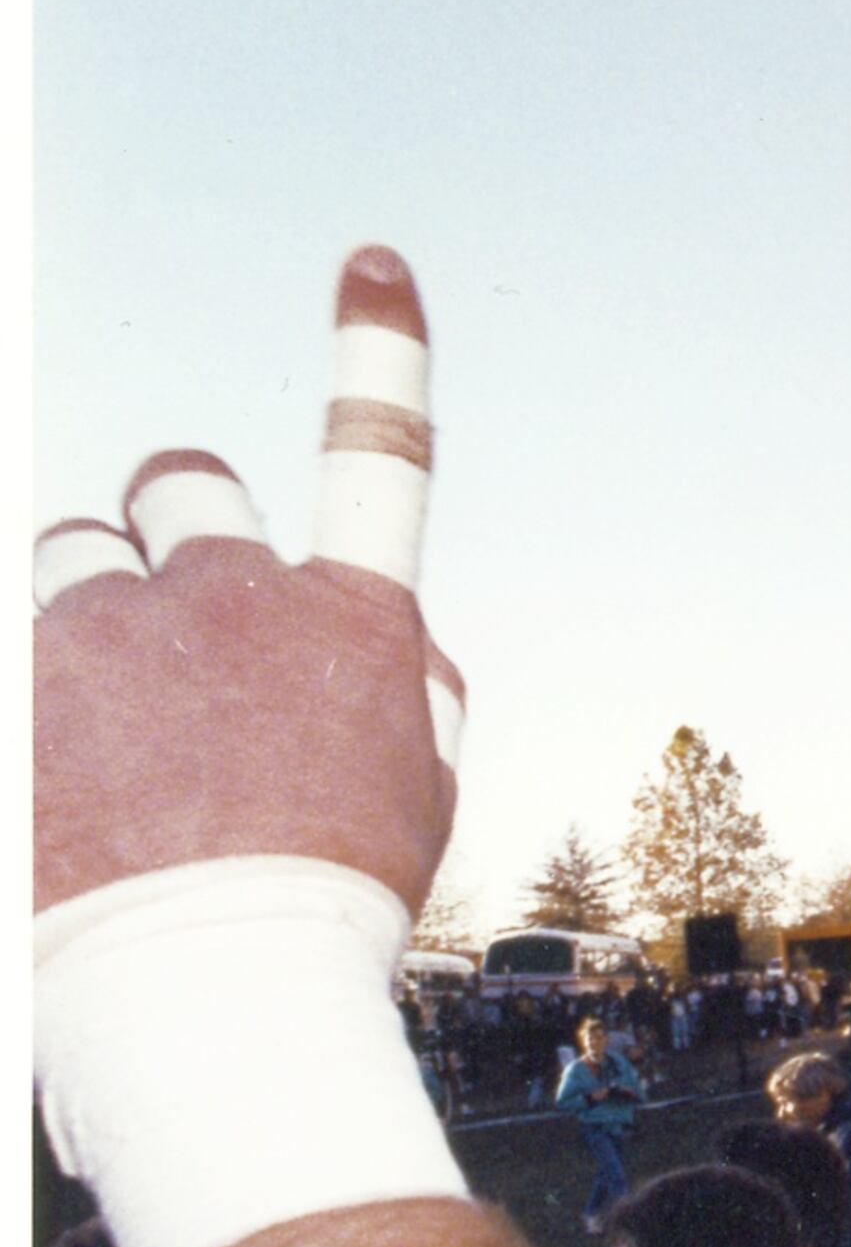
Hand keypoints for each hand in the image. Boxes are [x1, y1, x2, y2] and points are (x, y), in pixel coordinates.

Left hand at [35, 247, 462, 918]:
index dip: (380, 349)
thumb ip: (409, 691)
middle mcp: (228, 595)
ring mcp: (106, 630)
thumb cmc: (326, 904)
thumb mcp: (416, 798)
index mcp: (349, 622)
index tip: (373, 262)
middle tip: (160, 616)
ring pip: (66, 554)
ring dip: (80, 612)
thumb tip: (393, 634)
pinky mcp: (19, 680)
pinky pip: (15, 639)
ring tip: (94, 727)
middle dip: (168, 532)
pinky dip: (35, 694)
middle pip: (180, 490)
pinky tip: (63, 775)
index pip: (378, 453)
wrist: (206, 984)